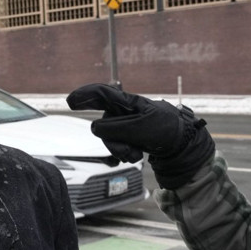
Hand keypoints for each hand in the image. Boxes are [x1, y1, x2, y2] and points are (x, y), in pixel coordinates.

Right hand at [67, 83, 214, 188]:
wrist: (181, 142)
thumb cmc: (164, 129)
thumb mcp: (141, 128)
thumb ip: (116, 128)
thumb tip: (94, 128)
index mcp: (127, 103)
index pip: (102, 95)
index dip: (85, 96)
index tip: (70, 101)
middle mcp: (123, 112)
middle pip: (103, 126)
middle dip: (112, 142)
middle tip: (129, 153)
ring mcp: (125, 125)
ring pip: (108, 139)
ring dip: (120, 150)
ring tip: (137, 154)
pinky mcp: (128, 136)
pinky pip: (116, 146)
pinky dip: (125, 153)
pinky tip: (137, 154)